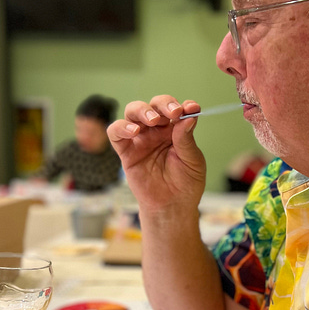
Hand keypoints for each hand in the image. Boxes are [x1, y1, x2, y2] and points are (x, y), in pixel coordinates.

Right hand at [108, 94, 205, 212]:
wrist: (172, 205)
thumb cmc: (186, 183)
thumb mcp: (192, 161)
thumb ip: (187, 139)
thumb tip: (189, 116)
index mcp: (176, 130)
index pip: (176, 109)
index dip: (182, 106)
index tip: (192, 108)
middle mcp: (157, 131)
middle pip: (153, 105)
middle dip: (162, 104)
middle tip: (173, 112)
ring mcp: (140, 139)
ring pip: (133, 112)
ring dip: (142, 110)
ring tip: (153, 121)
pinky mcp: (126, 151)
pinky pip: (115, 133)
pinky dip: (122, 127)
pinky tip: (134, 132)